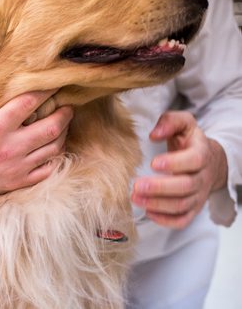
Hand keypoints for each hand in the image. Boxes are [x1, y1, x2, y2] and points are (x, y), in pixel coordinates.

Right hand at [0, 86, 73, 200]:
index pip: (29, 103)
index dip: (45, 91)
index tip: (55, 84)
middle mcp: (9, 148)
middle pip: (50, 128)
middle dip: (64, 114)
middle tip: (69, 106)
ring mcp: (16, 167)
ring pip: (53, 149)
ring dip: (62, 135)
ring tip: (63, 125)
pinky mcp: (17, 181)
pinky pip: (47, 170)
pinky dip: (55, 158)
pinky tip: (54, 148)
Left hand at [132, 111, 227, 228]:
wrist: (208, 161)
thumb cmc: (189, 142)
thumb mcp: (183, 124)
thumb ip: (170, 122)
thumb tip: (154, 134)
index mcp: (201, 153)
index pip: (194, 160)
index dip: (175, 163)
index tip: (153, 163)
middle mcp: (202, 177)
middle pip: (186, 187)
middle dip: (160, 188)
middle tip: (137, 186)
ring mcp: (198, 195)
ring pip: (182, 205)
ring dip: (158, 204)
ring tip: (135, 198)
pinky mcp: (192, 208)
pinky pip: (182, 220)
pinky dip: (166, 220)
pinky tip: (148, 212)